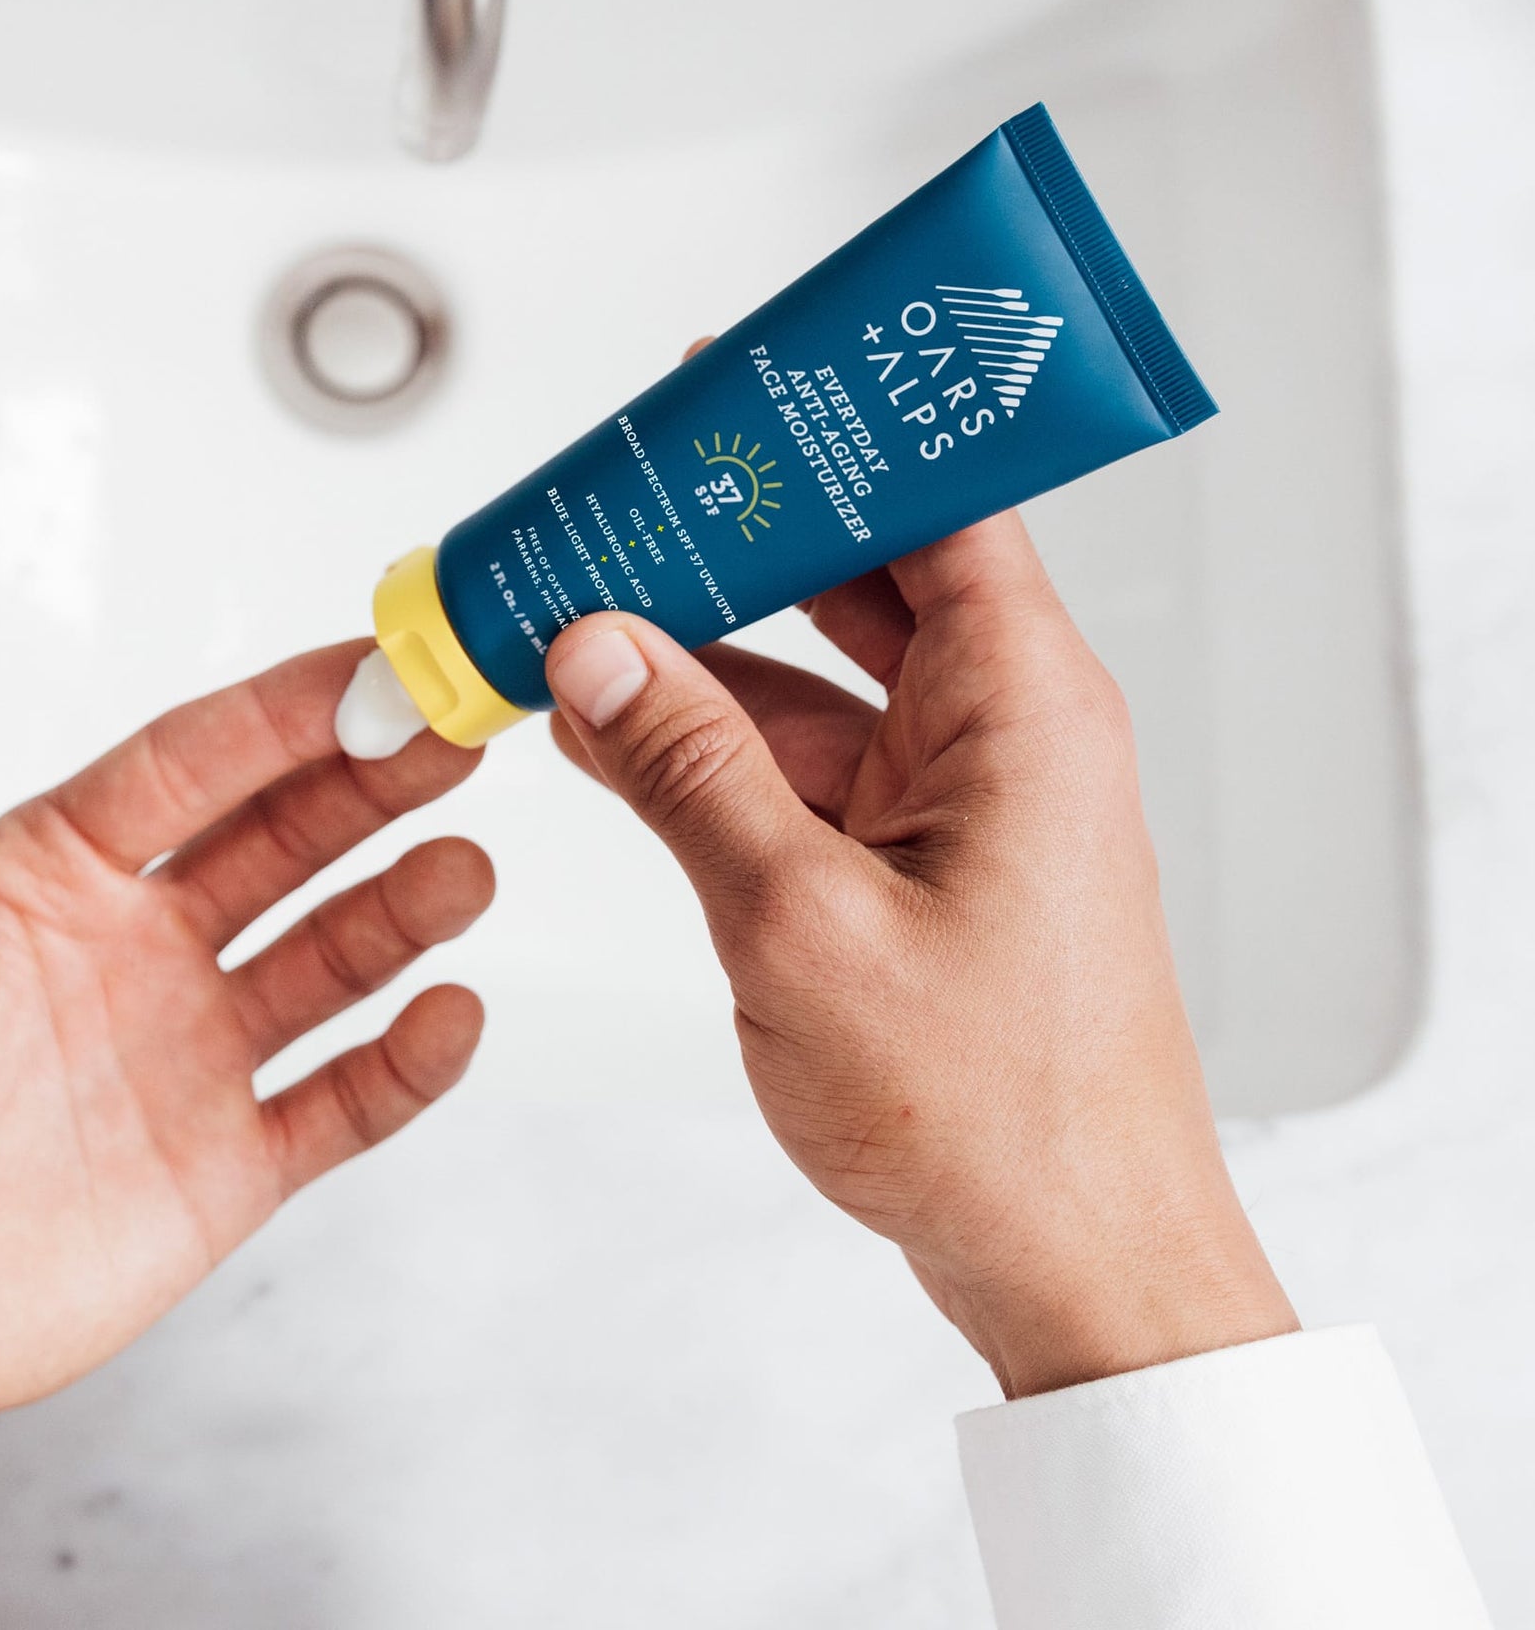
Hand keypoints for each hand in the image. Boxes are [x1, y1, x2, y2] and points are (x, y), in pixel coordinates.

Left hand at [0, 566, 492, 1453]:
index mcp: (56, 873)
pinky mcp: (226, 1168)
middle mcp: (140, 950)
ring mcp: (191, 1059)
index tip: (373, 662)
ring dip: (405, 910)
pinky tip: (451, 1012)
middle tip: (459, 735)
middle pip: (288, 842)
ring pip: (333, 962)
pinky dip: (408, 1064)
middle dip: (377, 785)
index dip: (284, 711)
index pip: (195, 763)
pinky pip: (343, 1104)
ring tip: (464, 871)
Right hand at [545, 514, 1295, 1397]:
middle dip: (740, 534)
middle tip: (625, 489)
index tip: (734, 388)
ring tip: (580, 606)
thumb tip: (592, 653)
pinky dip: (713, 750)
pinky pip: (804, 772)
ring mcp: (956, 802)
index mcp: (1021, 703)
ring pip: (815, 681)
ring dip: (703, 652)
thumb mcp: (800, 921)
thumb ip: (687, 770)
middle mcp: (1001, 732)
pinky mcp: (916, 866)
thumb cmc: (992, 1114)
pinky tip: (613, 730)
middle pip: (864, 578)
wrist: (1072, 1264)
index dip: (841, 432)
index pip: (938, 504)